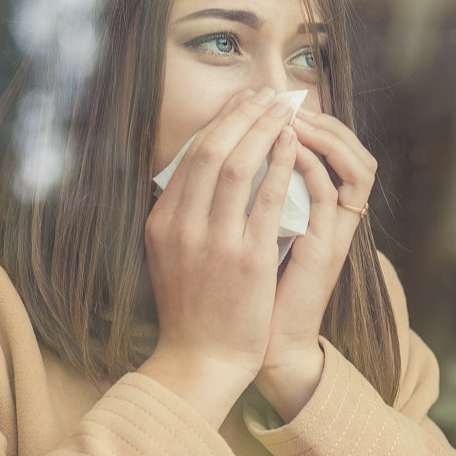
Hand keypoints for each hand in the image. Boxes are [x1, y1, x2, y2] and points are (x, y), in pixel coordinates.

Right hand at [140, 87, 297, 426]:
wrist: (200, 360)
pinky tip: (292, 144)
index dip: (219, 123)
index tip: (241, 104)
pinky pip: (266, 199)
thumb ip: (180, 215)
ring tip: (283, 109)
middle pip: (211, 151)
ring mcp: (214, 242)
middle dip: (241, 116)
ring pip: (237, 166)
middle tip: (265, 95)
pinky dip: (279, 165)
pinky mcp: (247, 259)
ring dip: (262, 129)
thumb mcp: (169, 256)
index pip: (190, 157)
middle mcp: (183, 226)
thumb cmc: (191, 310)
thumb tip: (197, 173)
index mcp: (162, 223)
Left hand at [255, 107, 377, 418]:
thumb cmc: (246, 293)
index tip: (271, 103)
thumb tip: (221, 157)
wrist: (255, 345)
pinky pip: (332, 195)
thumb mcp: (247, 234)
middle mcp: (333, 220)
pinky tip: (289, 146)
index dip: (309, 122)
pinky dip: (312, 166)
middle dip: (320, 119)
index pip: (332, 152)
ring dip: (325, 135)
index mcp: (316, 212)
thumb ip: (248, 199)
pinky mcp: (326, 249)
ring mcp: (334, 234)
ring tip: (291, 114)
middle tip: (283, 98)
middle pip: (353, 151)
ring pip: (356, 166)